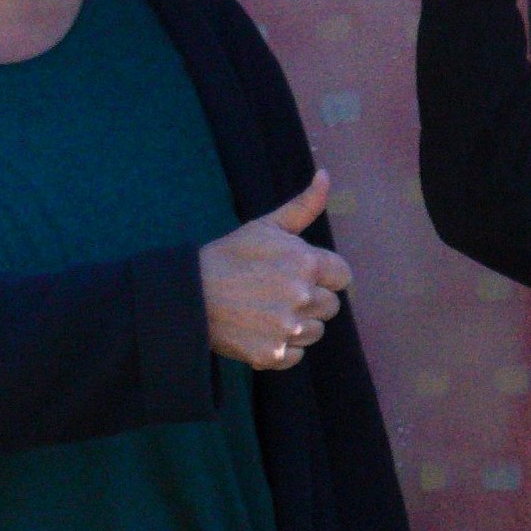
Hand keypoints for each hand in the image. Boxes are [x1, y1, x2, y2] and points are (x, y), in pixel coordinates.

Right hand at [200, 172, 350, 370]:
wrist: (188, 294)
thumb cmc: (230, 256)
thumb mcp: (266, 226)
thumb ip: (303, 205)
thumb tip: (325, 175)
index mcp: (305, 262)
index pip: (342, 275)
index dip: (324, 274)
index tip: (301, 273)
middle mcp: (301, 296)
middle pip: (331, 305)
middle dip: (311, 298)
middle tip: (277, 291)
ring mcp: (287, 328)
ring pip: (316, 331)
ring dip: (298, 323)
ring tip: (266, 310)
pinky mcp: (272, 354)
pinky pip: (297, 354)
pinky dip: (282, 346)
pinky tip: (259, 328)